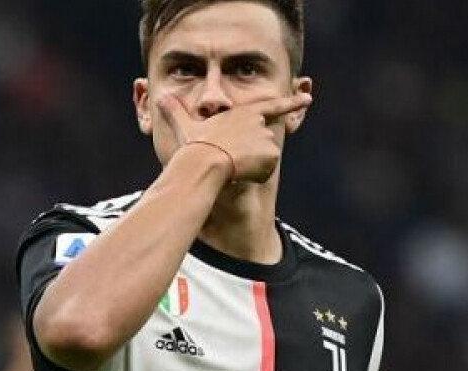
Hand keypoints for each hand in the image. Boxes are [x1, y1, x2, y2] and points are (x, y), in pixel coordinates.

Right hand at [158, 92, 311, 182]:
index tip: (308, 98)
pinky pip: (264, 171)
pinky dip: (254, 176)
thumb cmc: (194, 146)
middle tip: (231, 159)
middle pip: (261, 142)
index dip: (292, 101)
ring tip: (232, 166)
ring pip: (263, 159)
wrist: (205, 162)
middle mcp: (259, 122)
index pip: (272, 105)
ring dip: (250, 166)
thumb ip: (175, 112)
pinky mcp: (270, 155)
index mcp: (243, 112)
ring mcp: (265, 137)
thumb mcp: (184, 126)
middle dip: (250, 154)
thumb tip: (159, 97)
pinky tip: (240, 173)